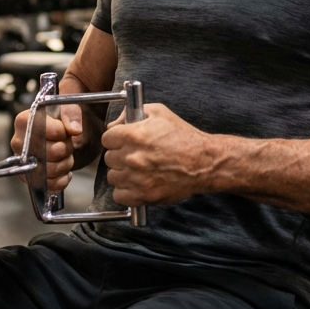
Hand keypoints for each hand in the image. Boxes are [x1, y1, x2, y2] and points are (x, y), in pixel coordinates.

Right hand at [11, 103, 84, 192]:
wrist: (55, 136)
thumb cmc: (59, 120)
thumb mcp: (67, 107)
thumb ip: (71, 113)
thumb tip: (75, 129)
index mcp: (24, 120)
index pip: (48, 130)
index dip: (62, 132)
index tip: (63, 130)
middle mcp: (18, 142)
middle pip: (51, 152)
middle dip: (66, 149)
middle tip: (66, 144)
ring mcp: (22, 162)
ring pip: (50, 171)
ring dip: (65, 165)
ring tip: (65, 156)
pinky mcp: (29, 179)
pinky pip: (49, 185)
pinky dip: (62, 180)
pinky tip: (64, 170)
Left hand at [102, 104, 216, 206]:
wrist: (203, 162)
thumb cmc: (183, 137)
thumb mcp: (159, 112)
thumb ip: (132, 113)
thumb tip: (115, 123)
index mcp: (133, 135)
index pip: (106, 139)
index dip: (116, 139)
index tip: (123, 142)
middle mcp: (132, 157)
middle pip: (109, 158)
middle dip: (119, 156)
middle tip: (134, 155)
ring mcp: (137, 178)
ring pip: (113, 177)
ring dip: (122, 174)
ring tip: (137, 170)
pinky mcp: (144, 195)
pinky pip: (119, 196)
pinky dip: (126, 191)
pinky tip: (137, 183)